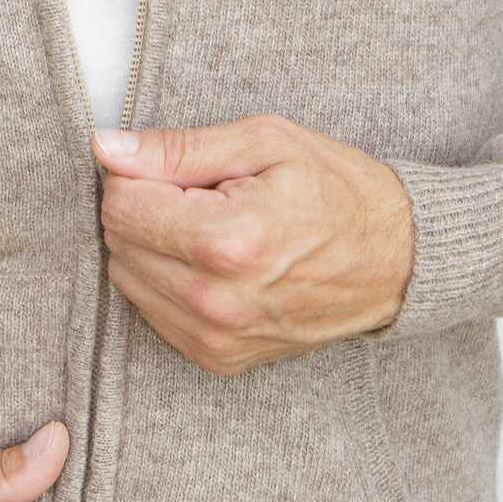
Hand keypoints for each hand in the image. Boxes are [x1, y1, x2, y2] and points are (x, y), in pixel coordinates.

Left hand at [93, 113, 413, 374]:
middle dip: (145, 208)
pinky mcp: (220, 359)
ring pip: (127, 280)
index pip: (121, 204)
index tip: (179, 169)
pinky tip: (211, 263)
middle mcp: (218, 301)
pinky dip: (168, 281)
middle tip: (200, 195)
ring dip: (152, 247)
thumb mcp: (263, 142)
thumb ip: (177, 148)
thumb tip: (106, 148)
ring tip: (209, 227)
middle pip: (119, 243)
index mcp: (228, 241)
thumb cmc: (336, 191)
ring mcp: (219, 338)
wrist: (395, 260)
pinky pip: (152, 313)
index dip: (139, 175)